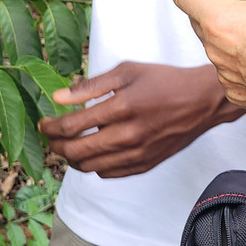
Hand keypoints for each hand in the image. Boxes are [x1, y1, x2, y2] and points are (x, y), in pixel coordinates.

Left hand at [37, 61, 241, 177]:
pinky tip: (95, 152)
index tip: (43, 124)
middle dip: (56, 146)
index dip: (51, 127)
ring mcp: (137, 153)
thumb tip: (58, 96)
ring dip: (72, 159)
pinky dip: (95, 166)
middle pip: (76, 152)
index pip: (73, 126)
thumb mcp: (127, 71)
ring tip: (69, 146)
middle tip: (51, 138)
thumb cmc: (164, 81)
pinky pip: (109, 174)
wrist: (202, 101)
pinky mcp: (145, 164)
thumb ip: (90, 86)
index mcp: (122, 106)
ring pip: (90, 167)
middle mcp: (128, 134)